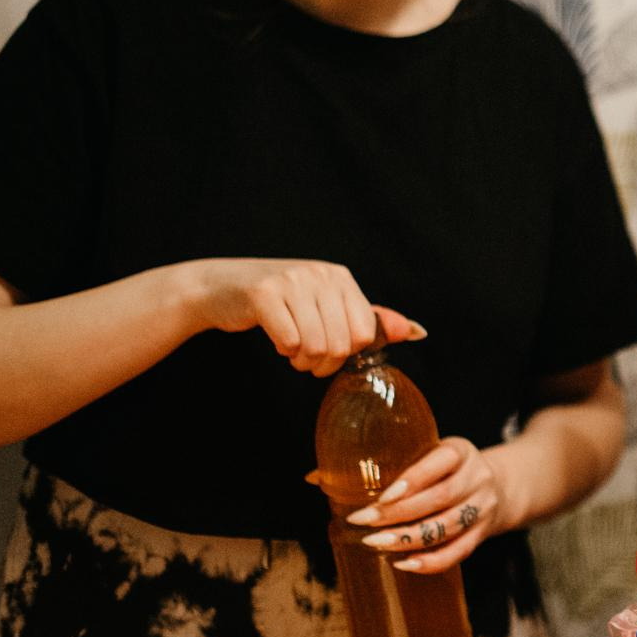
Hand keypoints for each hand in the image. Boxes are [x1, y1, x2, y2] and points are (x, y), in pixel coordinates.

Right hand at [181, 257, 421, 376]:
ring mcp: (292, 281)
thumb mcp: (327, 305)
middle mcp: (320, 274)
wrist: (220, 287)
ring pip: (316, 346)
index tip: (328, 351)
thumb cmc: (280, 302)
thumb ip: (369, 320)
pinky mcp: (264, 294)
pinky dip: (283, 350)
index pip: (365, 333)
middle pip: (342, 344)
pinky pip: (289, 342)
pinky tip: (277, 338)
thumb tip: (416, 332)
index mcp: (341, 277)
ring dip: (302, 360)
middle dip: (323, 362)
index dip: (347, 354)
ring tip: (291, 350)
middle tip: (305, 357)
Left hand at [344, 437, 507, 573]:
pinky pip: (458, 552)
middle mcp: (476, 478)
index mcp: (461, 451)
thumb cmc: (445, 470)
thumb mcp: (426, 453)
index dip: (413, 480)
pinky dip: (430, 562)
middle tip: (362, 523)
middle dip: (398, 514)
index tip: (381, 496)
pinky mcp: (482, 534)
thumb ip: (381, 463)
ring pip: (447, 527)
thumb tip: (313, 477)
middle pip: (440, 499)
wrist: (500, 486)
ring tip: (376, 544)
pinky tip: (402, 563)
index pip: (440, 463)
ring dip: (409, 539)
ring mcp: (482, 508)